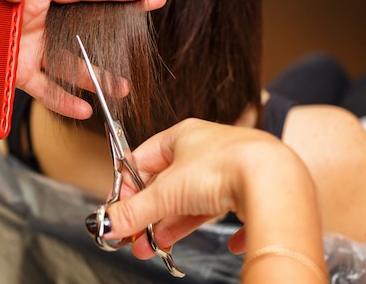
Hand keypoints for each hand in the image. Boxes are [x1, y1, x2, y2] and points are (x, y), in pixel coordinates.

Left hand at [0, 0, 165, 117]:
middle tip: (147, 20)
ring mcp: (31, 49)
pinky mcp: (18, 74)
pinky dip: (63, 101)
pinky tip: (83, 109)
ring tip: (122, 85)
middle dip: (118, 23)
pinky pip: (45, 89)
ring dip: (97, 74)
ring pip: (71, 62)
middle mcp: (38, 20)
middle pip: (85, 23)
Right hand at [104, 118, 308, 258]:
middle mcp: (208, 148)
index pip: (143, 158)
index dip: (128, 186)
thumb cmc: (224, 166)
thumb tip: (108, 222)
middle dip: (151, 214)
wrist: (276, 181)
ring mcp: (232, 168)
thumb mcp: (167, 191)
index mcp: (183, 135)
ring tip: (159, 247)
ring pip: (195, 199)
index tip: (120, 210)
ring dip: (175, 225)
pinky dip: (223, 228)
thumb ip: (135, 209)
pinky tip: (224, 242)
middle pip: (168, 184)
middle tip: (137, 237)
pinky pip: (232, 210)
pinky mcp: (253, 189)